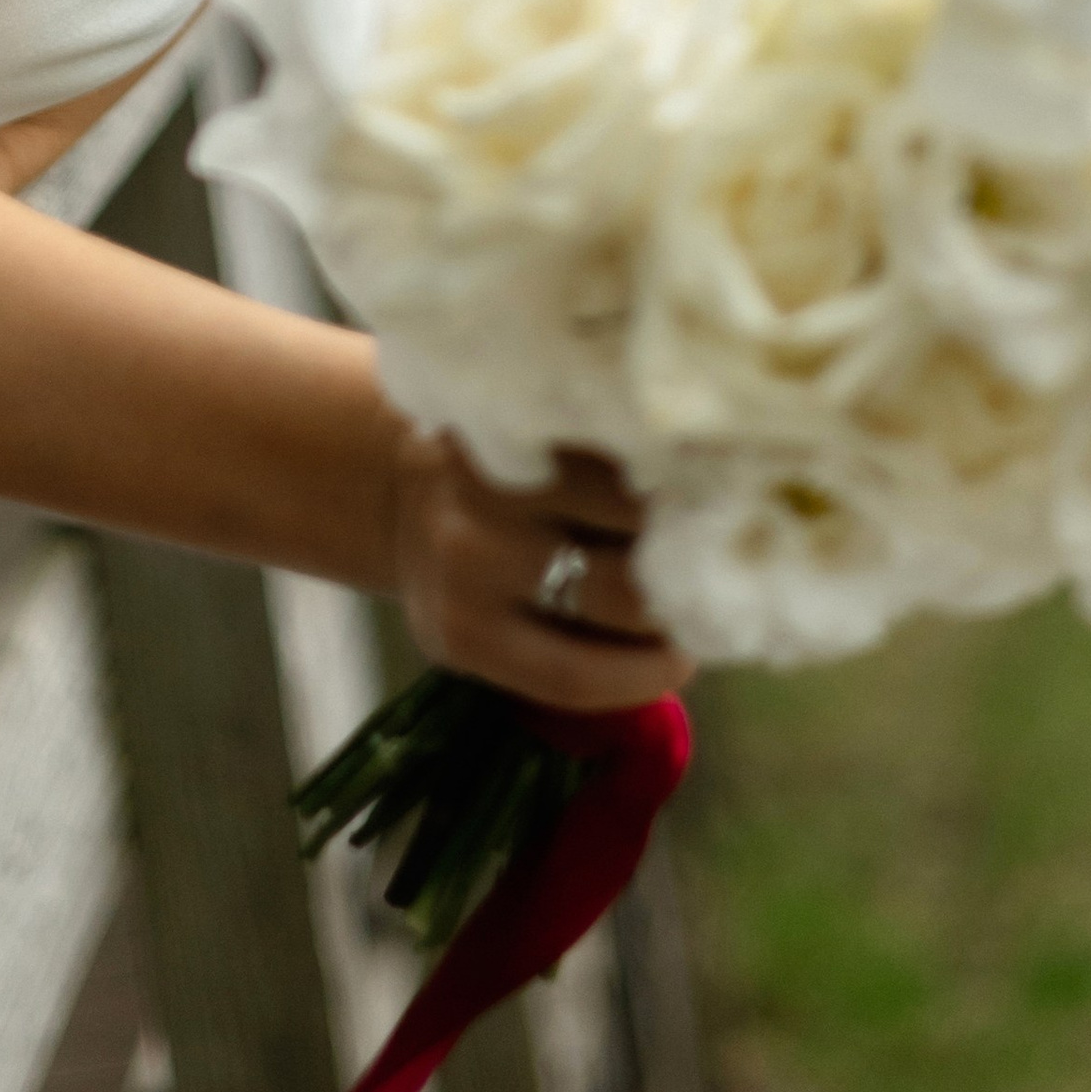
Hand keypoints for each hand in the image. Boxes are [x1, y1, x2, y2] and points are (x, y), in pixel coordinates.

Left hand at [388, 430, 693, 711]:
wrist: (386, 476)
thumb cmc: (463, 572)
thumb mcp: (484, 632)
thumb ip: (562, 651)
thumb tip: (684, 649)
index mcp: (464, 633)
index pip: (574, 674)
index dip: (647, 674)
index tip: (687, 659)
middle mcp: (469, 556)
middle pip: (616, 591)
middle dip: (676, 596)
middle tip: (705, 586)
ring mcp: (490, 479)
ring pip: (629, 508)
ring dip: (676, 523)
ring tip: (695, 525)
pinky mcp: (512, 416)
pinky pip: (611, 445)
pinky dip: (650, 464)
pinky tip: (670, 475)